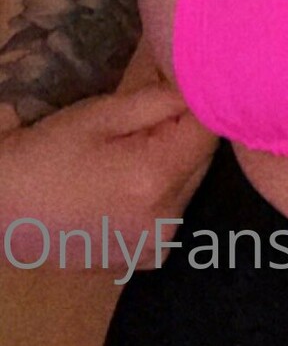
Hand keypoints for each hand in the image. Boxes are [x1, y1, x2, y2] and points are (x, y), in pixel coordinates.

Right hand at [0, 81, 217, 273]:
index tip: (174, 91)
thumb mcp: (101, 114)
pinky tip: (126, 185)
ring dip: (174, 163)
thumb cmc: (49, 154)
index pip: (208, 132)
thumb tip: (200, 87)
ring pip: (190, 185)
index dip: (196, 105)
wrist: (5, 211)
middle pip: (202, 159)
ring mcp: (157, 244)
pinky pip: (173, 212)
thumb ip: (159, 100)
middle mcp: (166, 219)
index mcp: (156, 178)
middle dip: (183, 133)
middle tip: (144, 121)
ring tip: (130, 153)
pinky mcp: (146, 258)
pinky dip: (161, 193)